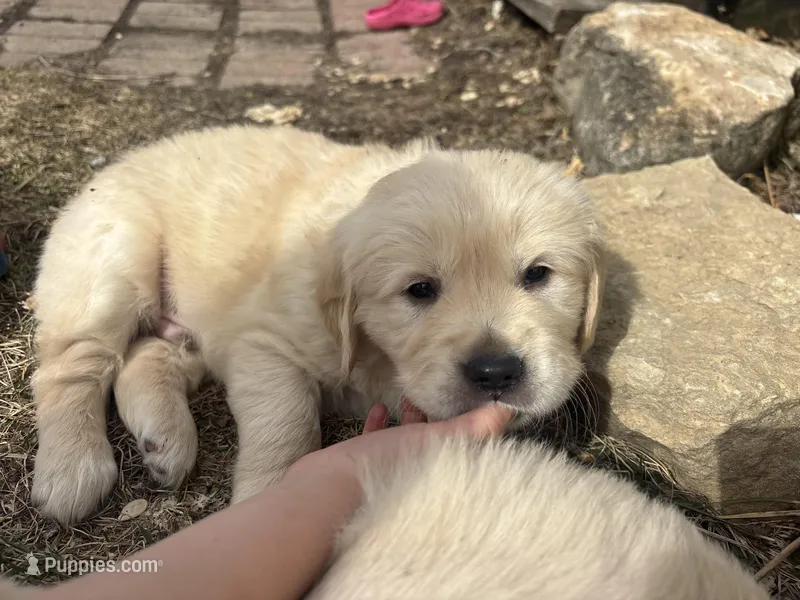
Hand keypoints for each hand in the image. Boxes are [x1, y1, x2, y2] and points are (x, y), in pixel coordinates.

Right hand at [288, 398, 515, 482]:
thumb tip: (510, 411)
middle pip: (432, 439)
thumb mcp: (435, 439)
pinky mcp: (361, 462)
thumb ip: (472, 426)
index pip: (460, 441)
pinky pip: (374, 440)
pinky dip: (378, 424)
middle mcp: (414, 467)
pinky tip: (377, 410)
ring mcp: (387, 465)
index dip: (466, 419)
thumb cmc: (385, 463)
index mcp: (435, 464)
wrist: (330, 489)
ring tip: (408, 398)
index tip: (469, 398)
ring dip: (408, 418)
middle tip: (438, 392)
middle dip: (435, 415)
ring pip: (404, 438)